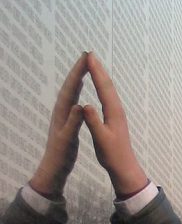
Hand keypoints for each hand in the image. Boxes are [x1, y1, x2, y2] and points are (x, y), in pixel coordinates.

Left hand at [29, 53, 87, 196]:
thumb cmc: (61, 155)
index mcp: (62, 113)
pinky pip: (72, 99)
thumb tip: (78, 104)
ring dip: (77, 78)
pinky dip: (76, 90)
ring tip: (84, 67)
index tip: (86, 58)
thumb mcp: (68, 140)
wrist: (53, 168)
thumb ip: (73, 122)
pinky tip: (80, 89)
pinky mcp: (66, 120)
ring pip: (70, 91)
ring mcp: (63, 115)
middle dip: (77, 70)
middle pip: (69, 86)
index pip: (70, 88)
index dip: (78, 73)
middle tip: (86, 55)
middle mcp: (61, 111)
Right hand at [83, 53, 147, 196]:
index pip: (104, 88)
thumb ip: (93, 122)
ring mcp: (118, 114)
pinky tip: (101, 86)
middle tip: (90, 54)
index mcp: (113, 113)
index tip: (89, 57)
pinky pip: (108, 97)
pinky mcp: (115, 118)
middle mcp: (117, 110)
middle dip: (99, 69)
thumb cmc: (112, 155)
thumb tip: (86, 105)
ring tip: (94, 64)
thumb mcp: (101, 139)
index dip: (96, 72)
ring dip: (102, 76)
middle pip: (108, 85)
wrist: (124, 166)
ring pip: (109, 90)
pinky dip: (103, 87)